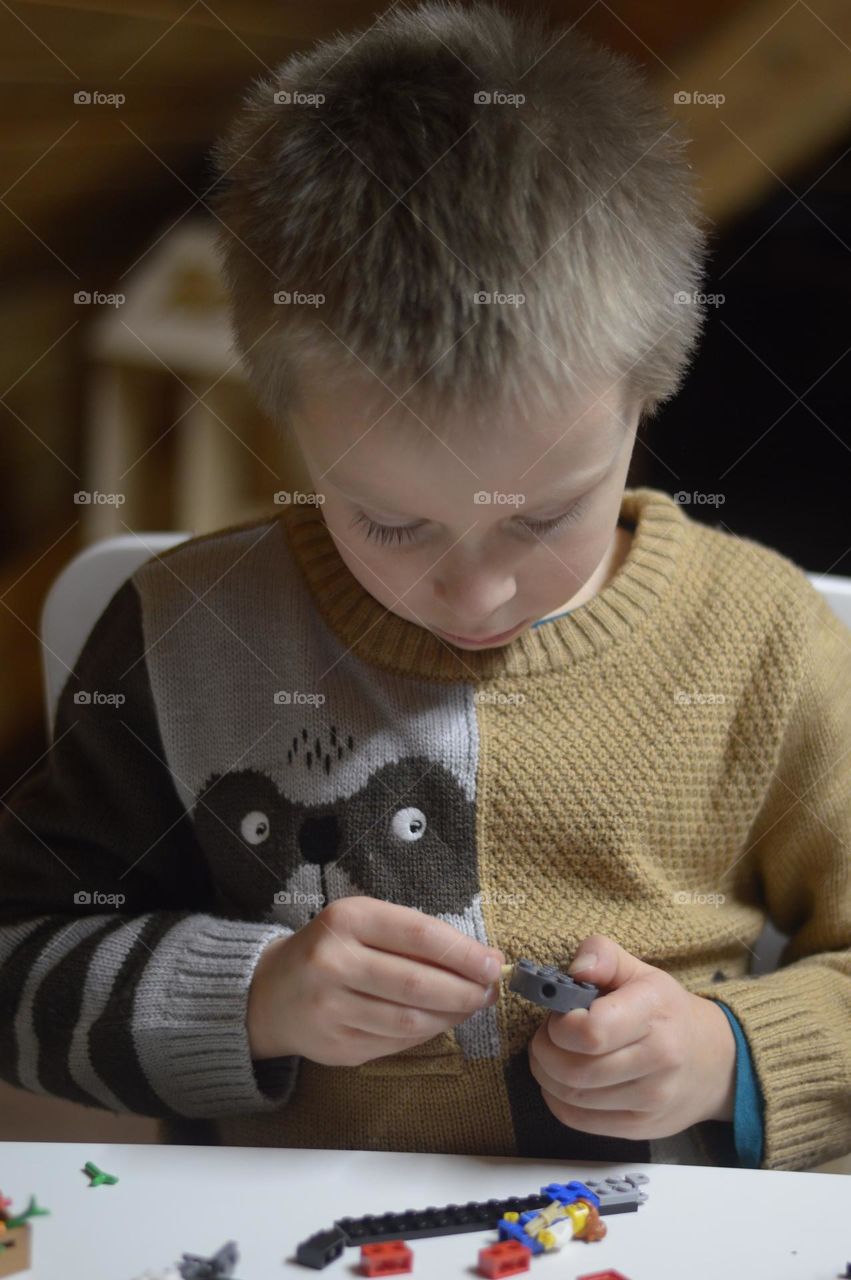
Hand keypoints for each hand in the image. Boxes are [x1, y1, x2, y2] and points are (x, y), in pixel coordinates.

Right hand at [247, 896, 502, 1064]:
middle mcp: (333, 963)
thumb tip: (481, 960)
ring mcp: (331, 1010)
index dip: (463, 952)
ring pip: (410, 1020)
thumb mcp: (363, 923)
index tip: (494, 962)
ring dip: (452, 1015)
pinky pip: (397, 1042)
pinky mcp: (337, 1047)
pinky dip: (428, 1032)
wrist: (271, 992)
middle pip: (417, 984)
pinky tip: (440, 1020)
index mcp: (345, 920)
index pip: (418, 935)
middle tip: (490, 990)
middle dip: (465, 990)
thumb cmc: (332, 949)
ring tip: (471, 1005)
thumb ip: (414, 937)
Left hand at [527, 933, 736, 1139]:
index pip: (592, 1032)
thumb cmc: (666, 1011)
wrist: (715, 1062)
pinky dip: (557, 1100)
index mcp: (654, 1012)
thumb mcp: (640, 972)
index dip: (560, 1025)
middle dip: (544, 1050)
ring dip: (546, 1074)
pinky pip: (579, 1120)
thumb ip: (604, 955)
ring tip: (552, 1054)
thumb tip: (577, 968)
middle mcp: (659, 1059)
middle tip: (547, 1035)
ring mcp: (651, 1099)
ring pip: (572, 1097)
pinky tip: (561, 1080)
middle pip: (574, 1070)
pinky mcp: (640, 1128)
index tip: (559, 1015)